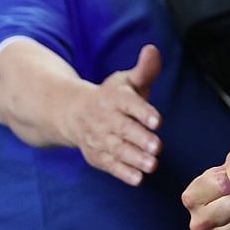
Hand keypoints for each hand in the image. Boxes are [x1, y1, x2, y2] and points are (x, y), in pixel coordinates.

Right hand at [58, 43, 163, 185]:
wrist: (72, 113)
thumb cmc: (111, 96)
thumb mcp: (126, 81)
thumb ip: (144, 70)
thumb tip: (153, 49)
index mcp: (114, 97)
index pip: (129, 104)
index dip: (143, 112)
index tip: (157, 120)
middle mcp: (104, 118)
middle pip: (123, 129)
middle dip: (140, 138)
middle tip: (157, 147)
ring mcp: (98, 138)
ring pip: (116, 149)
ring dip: (134, 158)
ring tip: (152, 165)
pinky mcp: (96, 155)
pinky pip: (109, 165)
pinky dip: (123, 173)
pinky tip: (138, 179)